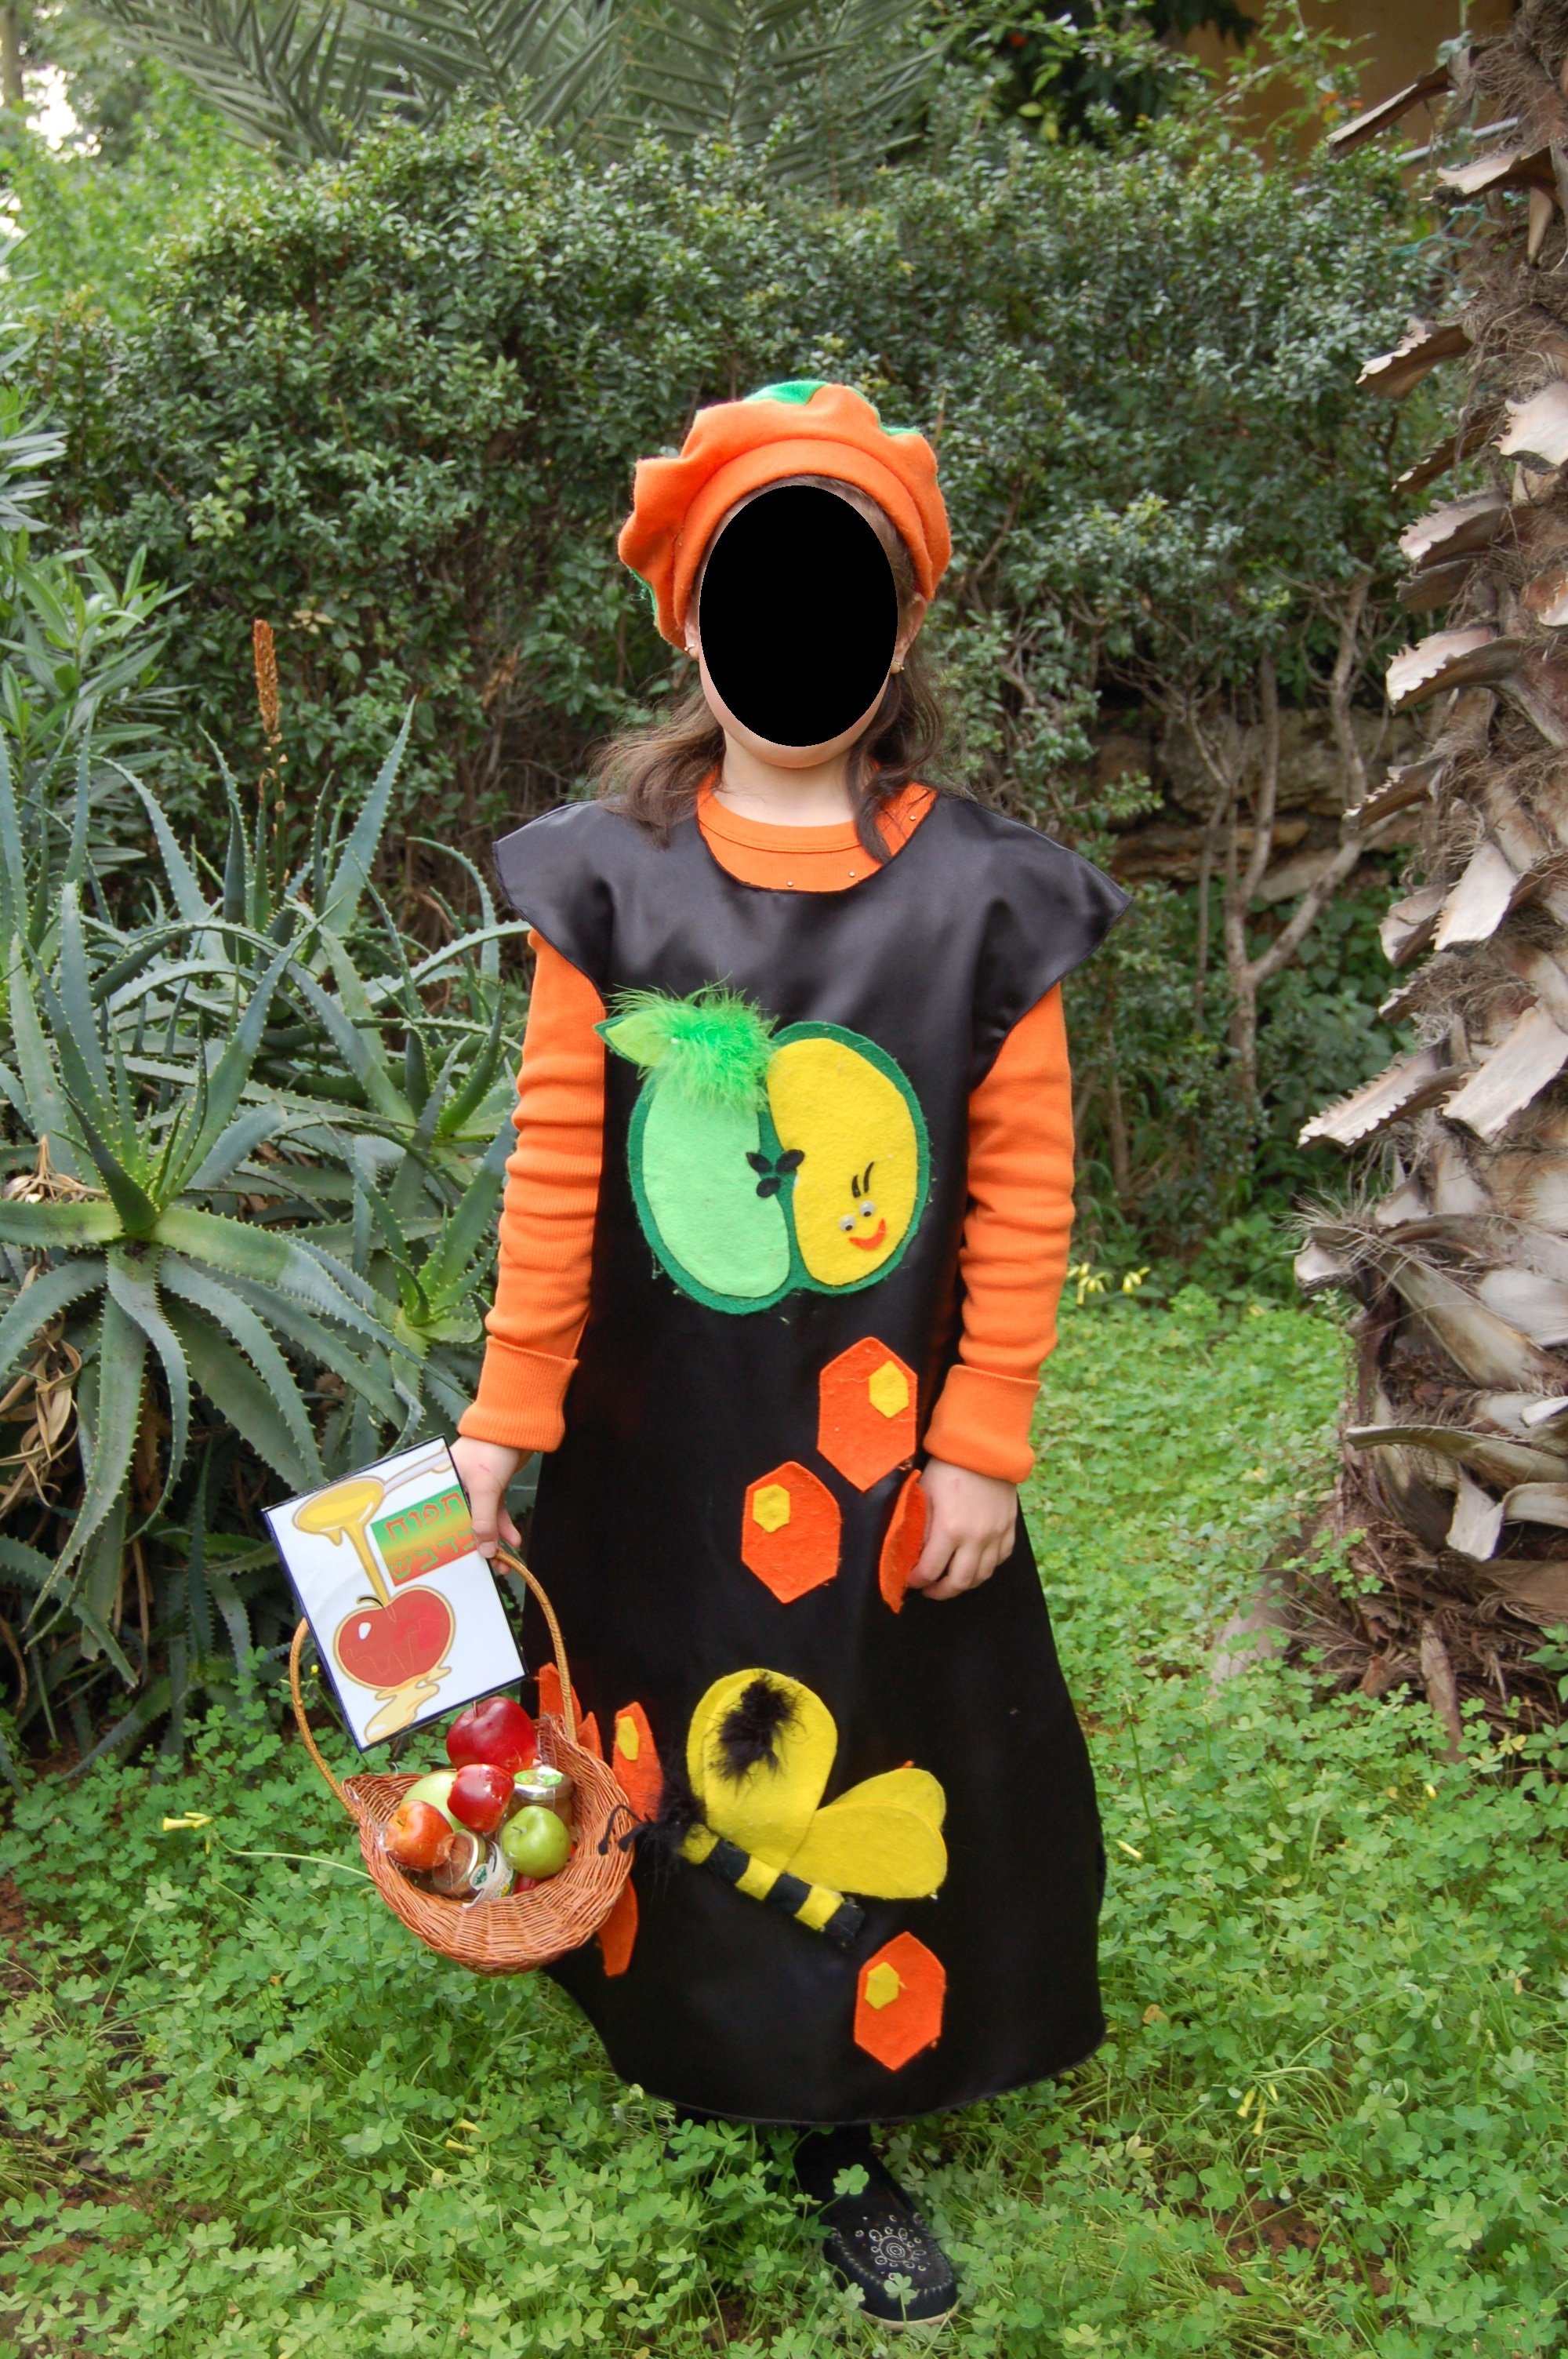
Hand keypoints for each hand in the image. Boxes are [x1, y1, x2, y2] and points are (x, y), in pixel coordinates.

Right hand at [450, 1436, 525, 1559]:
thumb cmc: (490, 1450)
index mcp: (440, 1487)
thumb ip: (484, 1520)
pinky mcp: (491, 1489)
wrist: (516, 1427)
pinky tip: (514, 1540)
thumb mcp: (484, 1488)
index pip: (438, 1522)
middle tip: (485, 1569)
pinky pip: (495, 1514)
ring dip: (493, 1541)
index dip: (448, 1544)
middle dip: (475, 1547)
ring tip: (504, 1562)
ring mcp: (473, 1490)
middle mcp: (452, 1490)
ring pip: (481, 1522)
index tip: (457, 1565)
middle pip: (460, 1525)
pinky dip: (504, 1527)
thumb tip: (484, 1551)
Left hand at [905, 1459, 1017, 1601]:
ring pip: (983, 1576)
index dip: (917, 1580)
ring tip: (950, 1581)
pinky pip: (1000, 1559)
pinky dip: (986, 1567)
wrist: (984, 1446)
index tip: (910, 1580)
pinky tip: (974, 1564)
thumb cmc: (948, 1467)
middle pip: (959, 1582)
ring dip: (964, 1584)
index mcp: (950, 1529)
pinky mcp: (1008, 1528)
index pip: (931, 1571)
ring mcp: (996, 1534)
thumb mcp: (924, 1494)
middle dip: (940, 1592)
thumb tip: (912, 1552)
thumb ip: (918, 1526)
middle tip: (929, 1589)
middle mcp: (976, 1538)